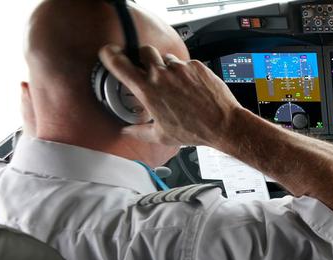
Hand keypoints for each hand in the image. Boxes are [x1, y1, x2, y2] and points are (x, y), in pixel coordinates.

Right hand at [97, 44, 247, 147]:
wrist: (223, 124)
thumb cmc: (194, 130)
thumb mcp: (161, 135)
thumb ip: (139, 132)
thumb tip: (127, 131)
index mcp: (148, 90)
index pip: (119, 63)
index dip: (110, 55)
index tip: (108, 53)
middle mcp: (162, 75)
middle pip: (144, 51)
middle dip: (143, 58)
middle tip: (148, 70)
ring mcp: (180, 68)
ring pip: (167, 58)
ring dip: (166, 67)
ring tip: (174, 84)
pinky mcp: (197, 66)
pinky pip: (186, 63)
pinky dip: (185, 72)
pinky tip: (190, 87)